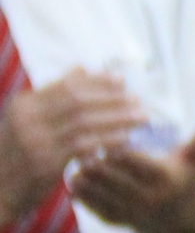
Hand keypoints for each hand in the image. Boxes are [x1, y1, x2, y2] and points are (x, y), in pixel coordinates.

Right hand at [0, 69, 148, 228]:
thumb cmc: (15, 157)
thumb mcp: (27, 123)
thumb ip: (54, 98)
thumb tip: (82, 69)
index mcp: (24, 105)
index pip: (67, 85)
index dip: (98, 82)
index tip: (121, 82)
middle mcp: (27, 119)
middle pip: (79, 100)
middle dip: (113, 99)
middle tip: (138, 100)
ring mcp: (34, 140)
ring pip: (85, 121)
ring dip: (118, 118)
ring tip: (141, 117)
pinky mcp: (45, 163)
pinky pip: (84, 145)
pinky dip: (108, 139)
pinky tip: (126, 138)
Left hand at [69, 124, 194, 232]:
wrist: (177, 223)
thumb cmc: (185, 181)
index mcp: (166, 179)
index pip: (133, 159)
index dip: (114, 145)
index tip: (103, 132)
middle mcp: (147, 199)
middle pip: (111, 174)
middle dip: (93, 157)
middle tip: (81, 141)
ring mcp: (129, 213)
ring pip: (98, 190)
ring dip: (84, 174)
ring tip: (75, 156)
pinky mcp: (114, 222)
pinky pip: (91, 207)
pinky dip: (81, 193)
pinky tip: (75, 179)